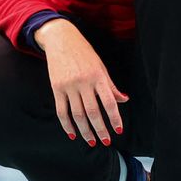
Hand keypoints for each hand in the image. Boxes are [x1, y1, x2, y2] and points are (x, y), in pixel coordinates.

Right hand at [37, 19, 127, 145]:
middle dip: (100, 129)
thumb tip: (124, 100)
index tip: (118, 130)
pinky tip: (73, 134)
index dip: (115, 118)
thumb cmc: (84, 52)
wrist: (61, 39)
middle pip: (93, 112)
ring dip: (85, 131)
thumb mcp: (100, 66)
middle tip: (105, 141)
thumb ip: (111, 85)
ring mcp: (69, 86)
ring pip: (78, 114)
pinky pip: (62, 111)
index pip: (109, 102)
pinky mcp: (56, 88)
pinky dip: (67, 125)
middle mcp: (84, 82)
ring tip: (92, 141)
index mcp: (98, 76)